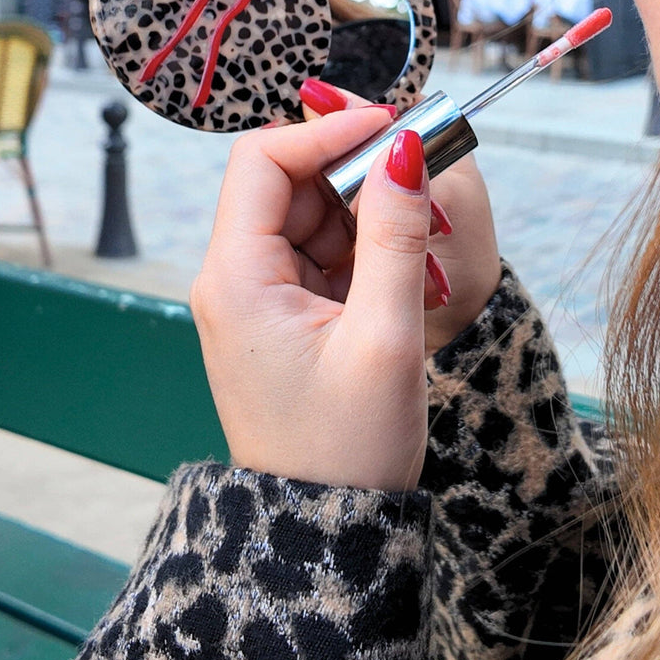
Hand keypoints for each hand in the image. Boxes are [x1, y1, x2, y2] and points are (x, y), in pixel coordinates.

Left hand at [191, 108, 435, 489]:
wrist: (325, 530)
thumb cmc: (347, 448)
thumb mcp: (384, 336)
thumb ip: (394, 234)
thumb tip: (406, 146)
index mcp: (235, 279)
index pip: (263, 160)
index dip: (328, 133)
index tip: (397, 129)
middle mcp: (233, 282)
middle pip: (291, 186)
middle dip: (362, 182)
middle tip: (427, 200)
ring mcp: (256, 302)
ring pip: (314, 222)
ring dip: (373, 225)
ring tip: (422, 261)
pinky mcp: (283, 321)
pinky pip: (324, 262)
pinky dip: (368, 261)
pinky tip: (406, 286)